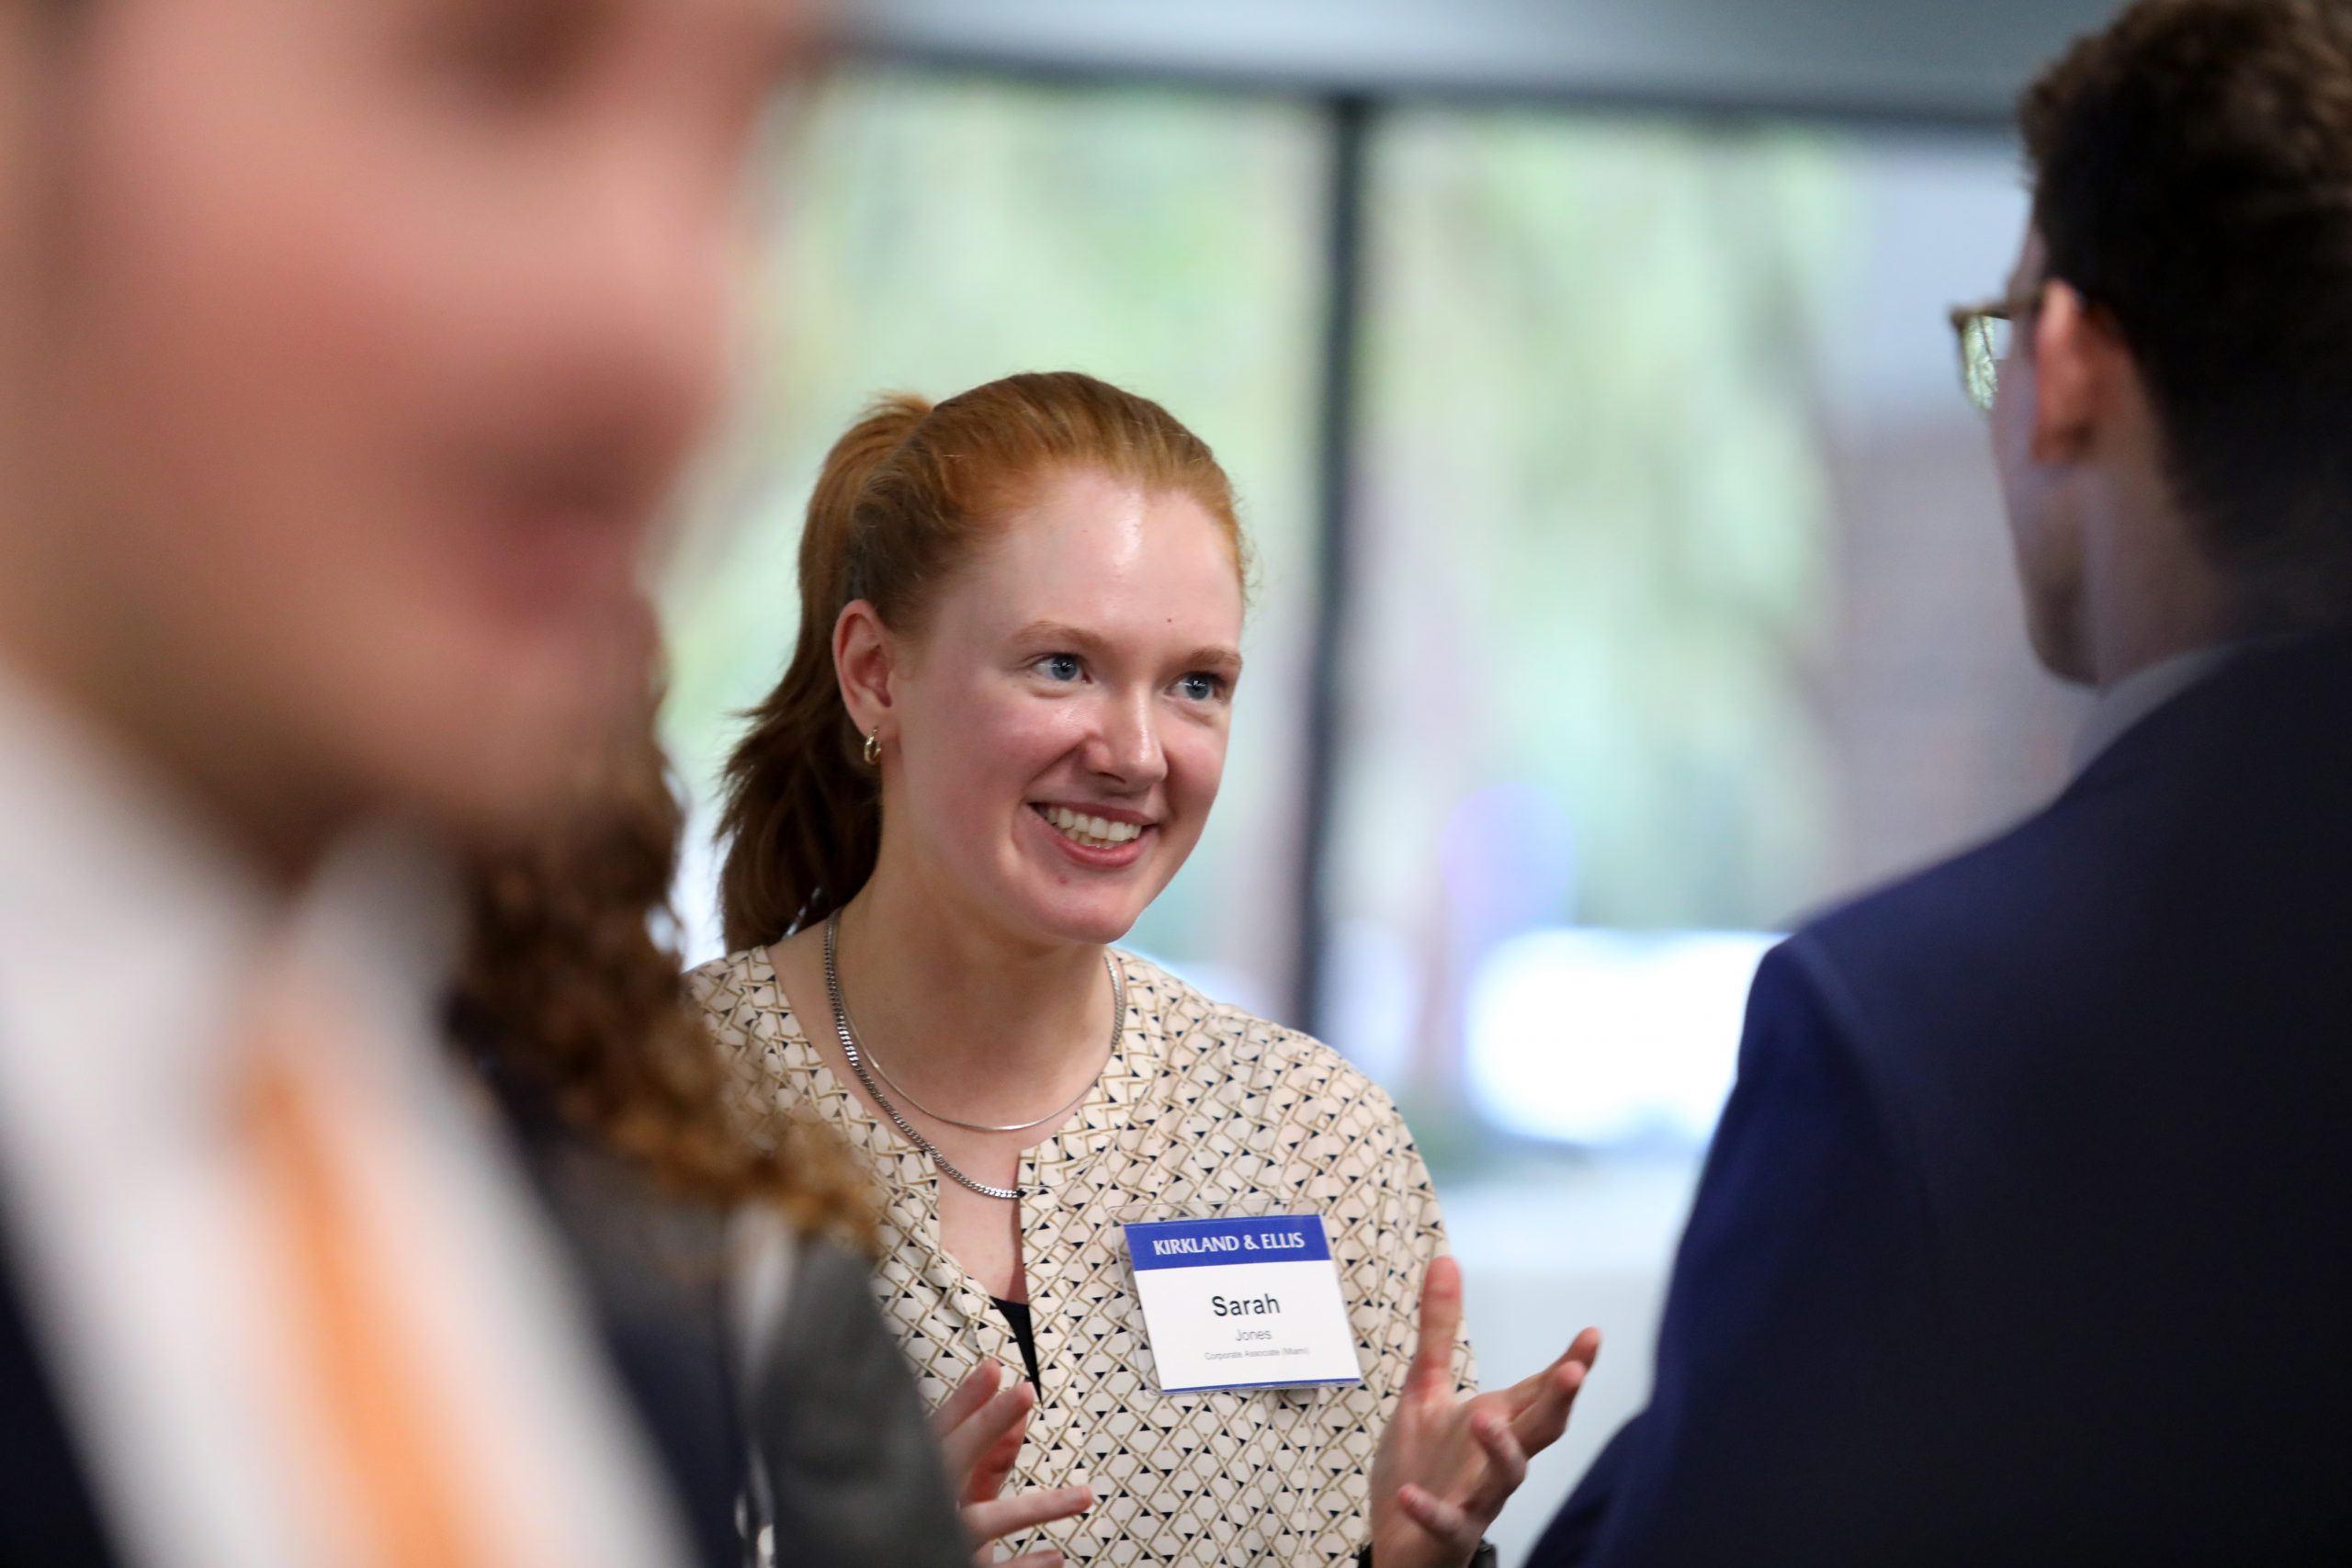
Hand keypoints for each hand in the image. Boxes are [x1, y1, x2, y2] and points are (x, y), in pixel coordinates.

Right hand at [932, 1359, 1094, 1565]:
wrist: (905, 1565)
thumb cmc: (939, 1538)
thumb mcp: (961, 1500)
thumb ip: (987, 1464)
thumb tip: (1017, 1420)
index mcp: (923, 1484)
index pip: (939, 1434)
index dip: (965, 1401)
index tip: (993, 1369)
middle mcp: (926, 1511)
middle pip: (951, 1461)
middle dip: (987, 1424)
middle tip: (1024, 1391)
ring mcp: (941, 1545)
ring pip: (981, 1522)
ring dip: (1035, 1506)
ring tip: (1083, 1496)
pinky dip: (1025, 1566)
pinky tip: (1055, 1556)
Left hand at [1367, 1255, 1601, 1567]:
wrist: (1400, 1540)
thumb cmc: (1424, 1464)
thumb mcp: (1425, 1389)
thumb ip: (1439, 1329)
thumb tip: (1446, 1258)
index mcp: (1498, 1420)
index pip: (1542, 1390)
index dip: (1569, 1365)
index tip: (1591, 1335)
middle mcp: (1497, 1457)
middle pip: (1540, 1429)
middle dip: (1559, 1400)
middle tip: (1574, 1370)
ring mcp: (1477, 1495)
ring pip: (1506, 1475)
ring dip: (1501, 1448)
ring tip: (1485, 1417)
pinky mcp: (1448, 1529)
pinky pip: (1446, 1520)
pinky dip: (1431, 1508)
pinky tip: (1412, 1496)